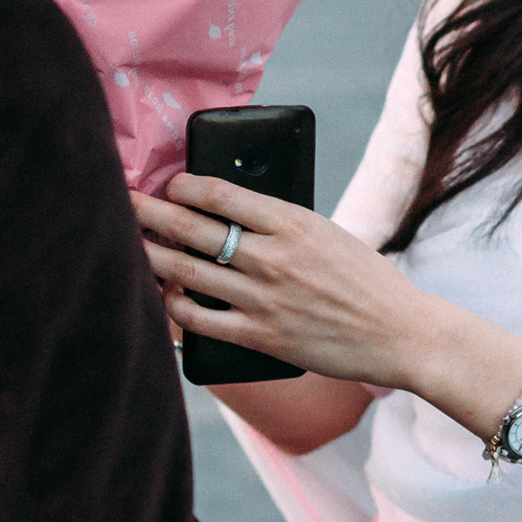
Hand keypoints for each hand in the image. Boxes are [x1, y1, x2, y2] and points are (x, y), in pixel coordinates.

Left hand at [129, 176, 446, 389]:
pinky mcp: (261, 337)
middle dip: (149, 213)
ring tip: (129, 245)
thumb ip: (279, 223)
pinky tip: (165, 297)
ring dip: (152, 256)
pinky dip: (175, 307)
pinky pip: (201, 321)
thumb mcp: (325, 232)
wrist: (399, 332)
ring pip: (187, 273)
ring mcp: (263, 299)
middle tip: (123, 201)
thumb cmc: (364, 278)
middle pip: (192, 229)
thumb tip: (229, 212)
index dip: (184, 186)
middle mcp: (272, 258)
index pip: (220, 194)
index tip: (170, 185)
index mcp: (292, 222)